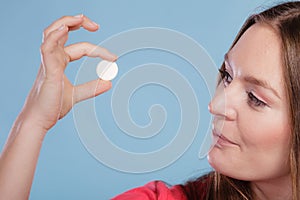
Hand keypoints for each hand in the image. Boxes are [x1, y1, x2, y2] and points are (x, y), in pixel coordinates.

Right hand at [21, 15, 116, 132]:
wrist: (39, 121)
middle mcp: (53, 58)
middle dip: (77, 22)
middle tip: (96, 25)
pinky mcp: (46, 70)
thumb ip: (91, 88)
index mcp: (59, 61)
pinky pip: (47, 47)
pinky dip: (55, 36)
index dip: (98, 50)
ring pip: (51, 32)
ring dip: (66, 22)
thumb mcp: (76, 95)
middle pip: (62, 30)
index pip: (81, 48)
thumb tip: (109, 83)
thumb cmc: (52, 106)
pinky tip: (65, 29)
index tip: (114, 58)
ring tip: (82, 19)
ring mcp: (48, 62)